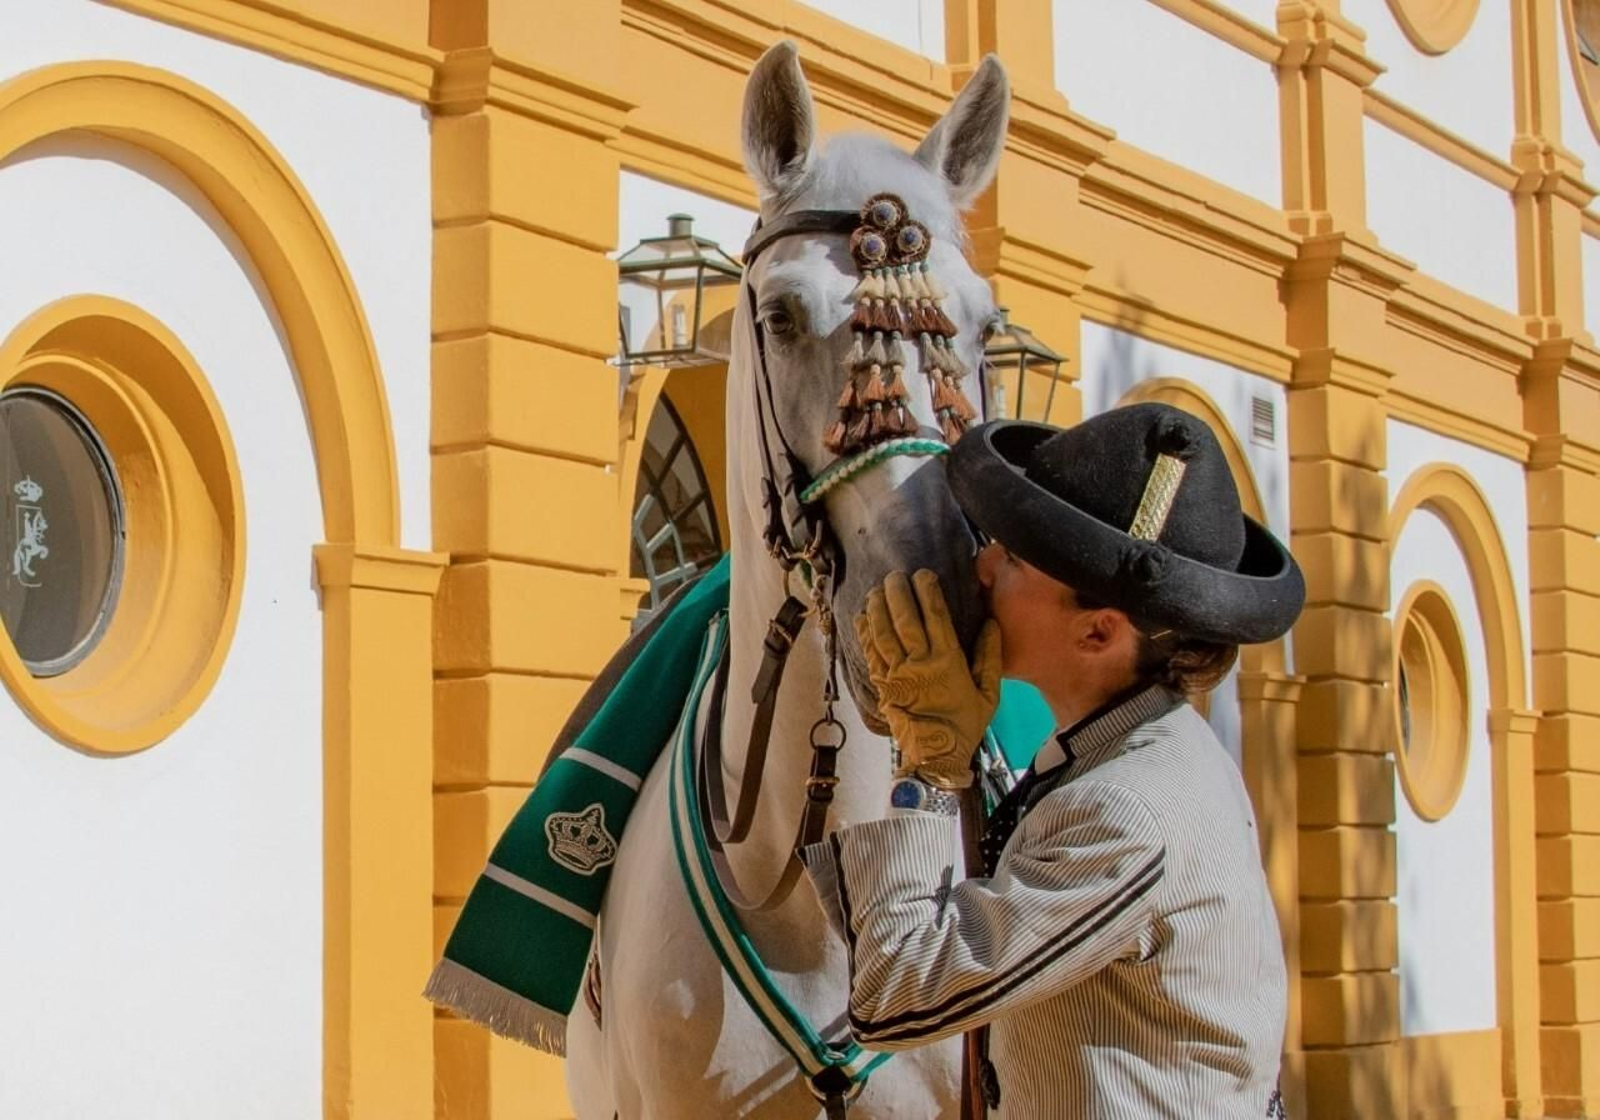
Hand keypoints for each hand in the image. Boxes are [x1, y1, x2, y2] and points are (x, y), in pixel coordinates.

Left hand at [856, 570, 1001, 788]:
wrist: (936, 758)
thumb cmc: (965, 726)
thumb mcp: (989, 694)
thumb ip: (990, 657)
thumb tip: (991, 624)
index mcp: (947, 662)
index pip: (935, 617)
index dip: (927, 591)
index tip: (923, 574)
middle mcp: (919, 664)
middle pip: (904, 619)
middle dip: (897, 592)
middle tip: (895, 575)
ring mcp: (897, 674)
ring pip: (882, 632)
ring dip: (877, 607)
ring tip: (876, 589)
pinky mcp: (882, 685)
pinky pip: (870, 653)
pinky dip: (864, 632)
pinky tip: (861, 616)